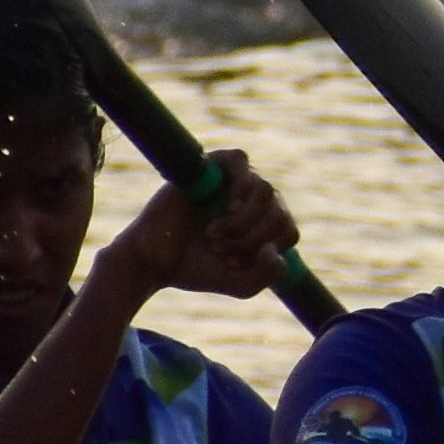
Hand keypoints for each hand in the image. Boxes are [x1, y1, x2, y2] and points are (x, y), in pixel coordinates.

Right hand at [95, 153, 298, 307]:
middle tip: (220, 250)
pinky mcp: (210, 166)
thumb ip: (267, 274)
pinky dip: (242, 184)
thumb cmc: (196, 268)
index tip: (235, 264)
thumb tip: (274, 249)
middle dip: (252, 239)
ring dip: (244, 222)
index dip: (267, 252)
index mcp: (263, 224)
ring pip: (265, 190)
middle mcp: (252, 200)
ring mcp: (233, 181)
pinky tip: (230, 206)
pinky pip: (241, 159)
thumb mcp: (240, 284)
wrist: (154, 261)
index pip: (289, 231)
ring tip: (214, 235)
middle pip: (279, 212)